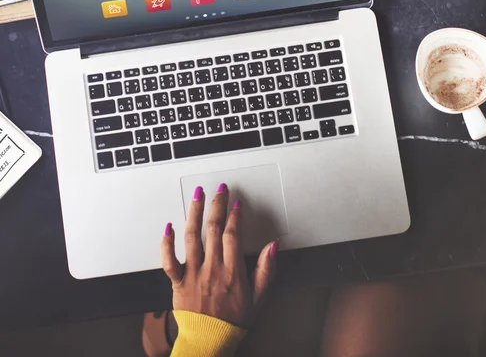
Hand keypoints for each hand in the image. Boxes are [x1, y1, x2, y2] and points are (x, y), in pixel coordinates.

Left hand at [161, 183, 276, 327]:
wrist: (209, 342)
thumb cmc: (233, 321)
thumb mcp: (259, 297)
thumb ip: (267, 270)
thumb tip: (273, 246)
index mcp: (232, 272)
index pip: (233, 235)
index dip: (235, 216)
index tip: (236, 203)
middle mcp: (212, 269)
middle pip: (213, 229)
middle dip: (217, 205)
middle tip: (220, 189)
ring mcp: (193, 274)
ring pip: (192, 237)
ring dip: (194, 212)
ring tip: (198, 195)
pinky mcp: (177, 282)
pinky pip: (168, 260)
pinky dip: (166, 243)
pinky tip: (168, 226)